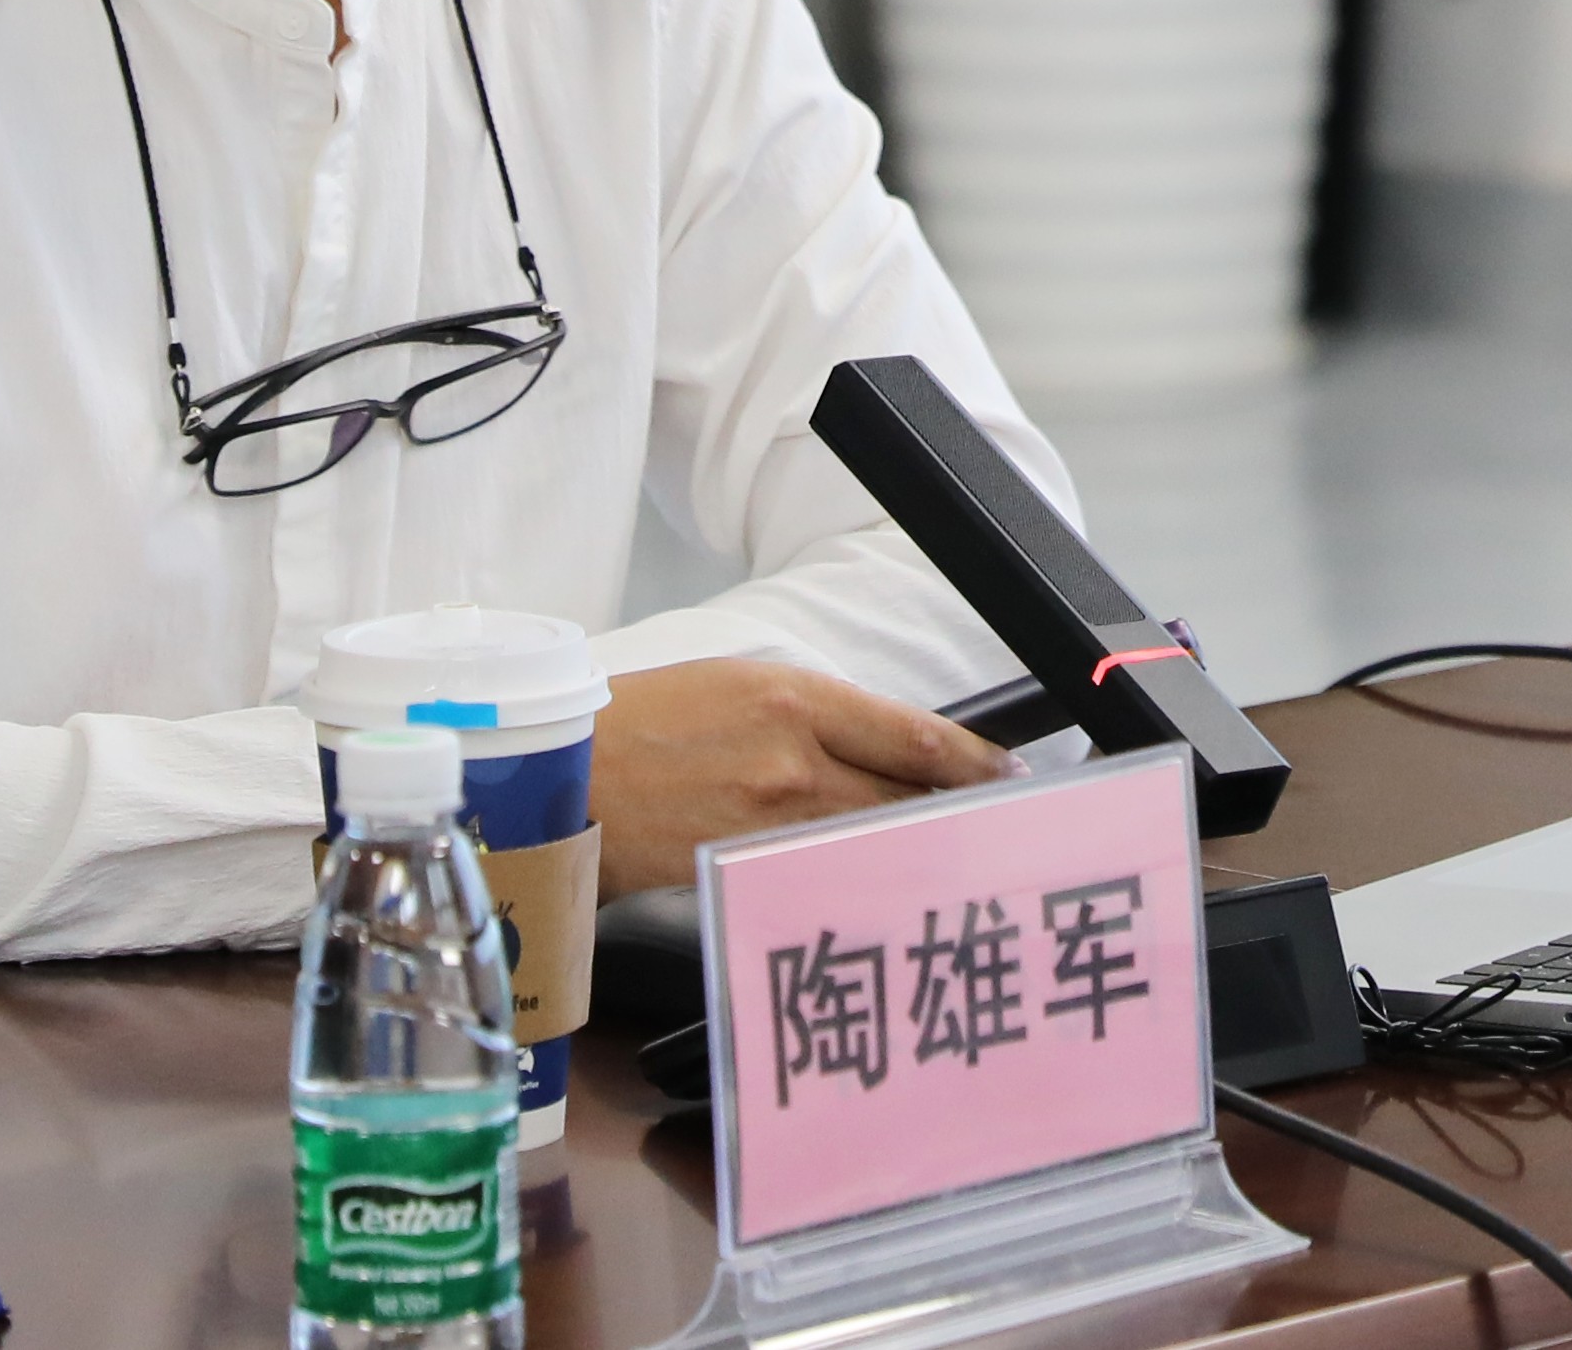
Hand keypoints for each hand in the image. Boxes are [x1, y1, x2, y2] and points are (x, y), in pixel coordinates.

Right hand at [592, 659, 1001, 893]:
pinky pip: (815, 880)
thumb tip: (885, 747)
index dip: (977, 765)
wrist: (564, 775)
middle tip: (989, 831)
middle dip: (953, 817)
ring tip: (941, 864)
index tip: (1007, 778)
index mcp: (796, 700)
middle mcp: (794, 763)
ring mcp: (768, 826)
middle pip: (909, 802)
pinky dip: (845, 882)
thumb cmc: (644, 721)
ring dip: (908, 854)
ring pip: (870, 846)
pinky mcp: (742, 873)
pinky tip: (861, 889)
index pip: (918, 738)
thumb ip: (816, 714)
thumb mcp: (738, 683)